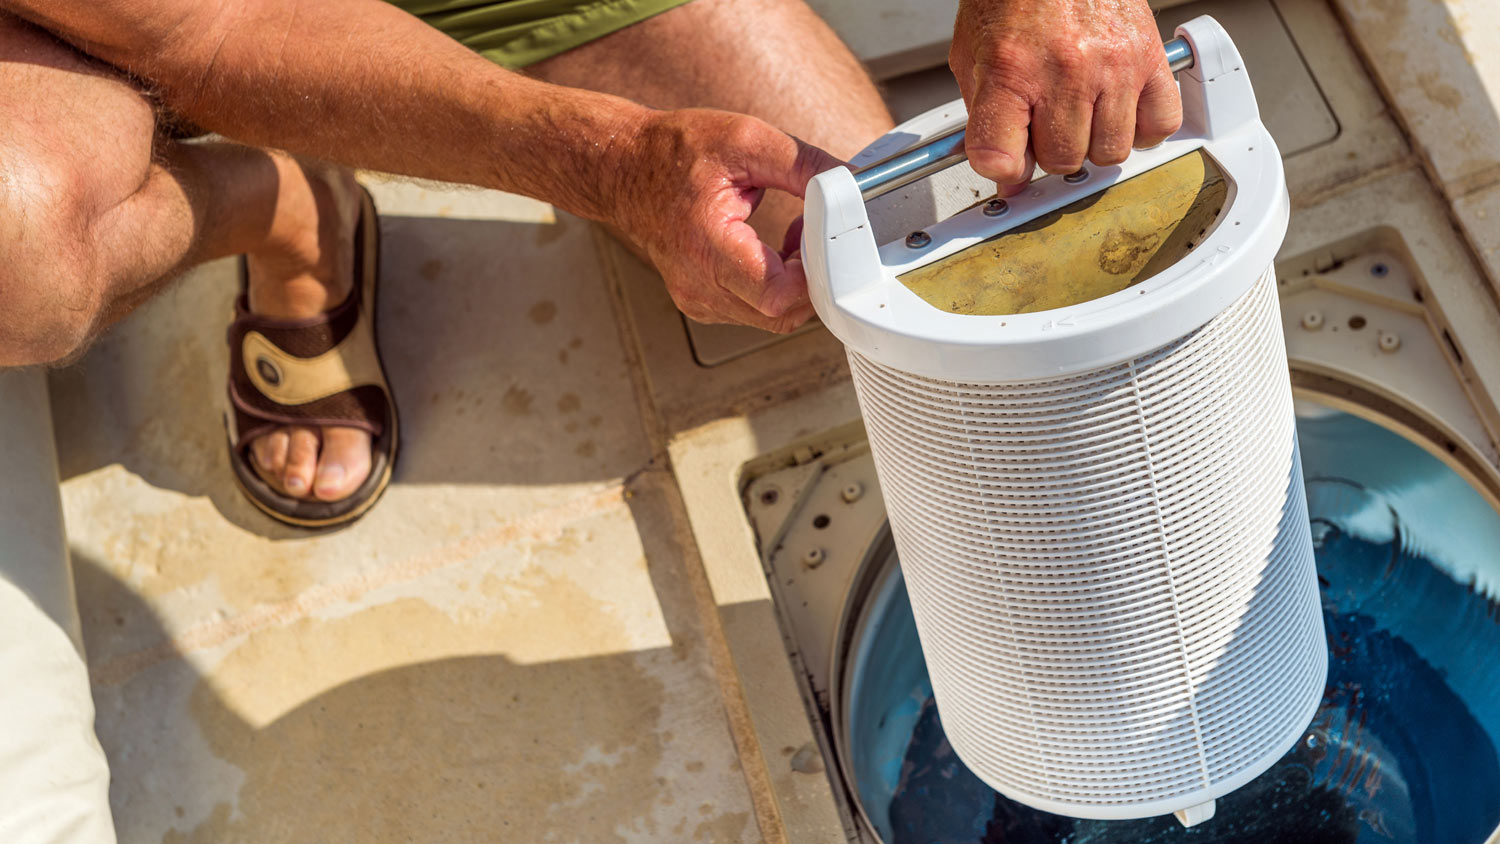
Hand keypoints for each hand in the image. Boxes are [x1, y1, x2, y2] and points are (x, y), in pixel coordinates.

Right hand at [605, 108, 841, 332]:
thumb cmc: (675, 153)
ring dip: (795, 284)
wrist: (624, 169)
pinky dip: (775, 288)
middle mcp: (699, 285)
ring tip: (789, 238)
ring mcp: (699, 300)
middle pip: (781, 315)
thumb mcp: (746, 140)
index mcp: (706, 246)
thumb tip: (850, 182)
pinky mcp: (703, 304)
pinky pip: (755, 312)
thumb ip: (803, 164)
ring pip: (772, 319)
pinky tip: (771, 251)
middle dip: (811, 279)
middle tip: (809, 235)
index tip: (818, 238)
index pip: (777, 295)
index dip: (812, 274)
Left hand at [949, 0, 1182, 188]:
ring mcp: (1113, 65)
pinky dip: (1141, 128)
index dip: (1002, 170)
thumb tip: (1002, 171)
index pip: (999, 156)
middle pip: (1061, 160)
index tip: (1007, 164)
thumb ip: (982, 114)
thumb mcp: (972, 51)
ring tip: (1080, 111)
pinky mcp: (1149, 58)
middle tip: (1044, 121)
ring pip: (1109, 151)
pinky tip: (1118, 110)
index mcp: (1010, 67)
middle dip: (1049, 149)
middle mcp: (1065, 69)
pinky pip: (1159, 125)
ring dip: (1092, 142)